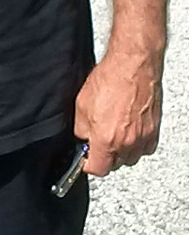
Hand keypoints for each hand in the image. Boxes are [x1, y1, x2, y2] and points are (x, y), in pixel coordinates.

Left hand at [73, 47, 162, 174]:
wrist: (133, 65)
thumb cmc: (110, 80)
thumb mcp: (81, 106)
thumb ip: (81, 129)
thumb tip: (82, 138)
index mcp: (107, 139)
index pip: (98, 169)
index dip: (88, 165)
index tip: (85, 160)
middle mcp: (128, 142)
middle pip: (115, 165)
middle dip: (104, 157)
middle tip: (97, 143)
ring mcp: (144, 136)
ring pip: (131, 157)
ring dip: (121, 152)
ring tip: (112, 135)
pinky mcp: (155, 129)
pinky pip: (145, 148)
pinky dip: (137, 145)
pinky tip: (127, 132)